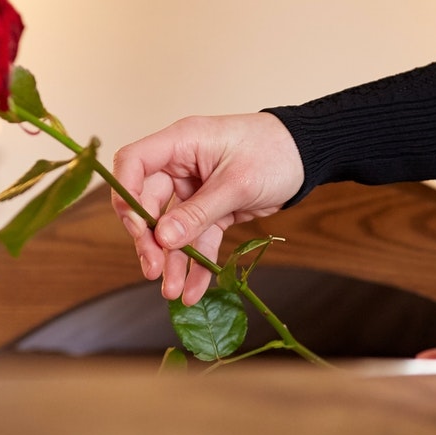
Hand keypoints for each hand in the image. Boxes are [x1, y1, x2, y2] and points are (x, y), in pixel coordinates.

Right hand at [111, 113, 303, 304]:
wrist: (308, 157)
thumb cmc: (275, 151)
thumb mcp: (237, 182)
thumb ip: (199, 211)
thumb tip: (164, 238)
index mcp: (181, 143)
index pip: (134, 163)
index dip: (126, 194)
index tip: (137, 228)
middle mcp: (181, 166)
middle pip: (148, 203)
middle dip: (149, 240)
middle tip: (153, 269)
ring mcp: (194, 190)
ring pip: (172, 229)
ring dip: (171, 260)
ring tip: (172, 291)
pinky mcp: (212, 210)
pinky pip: (197, 239)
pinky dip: (196, 263)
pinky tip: (193, 289)